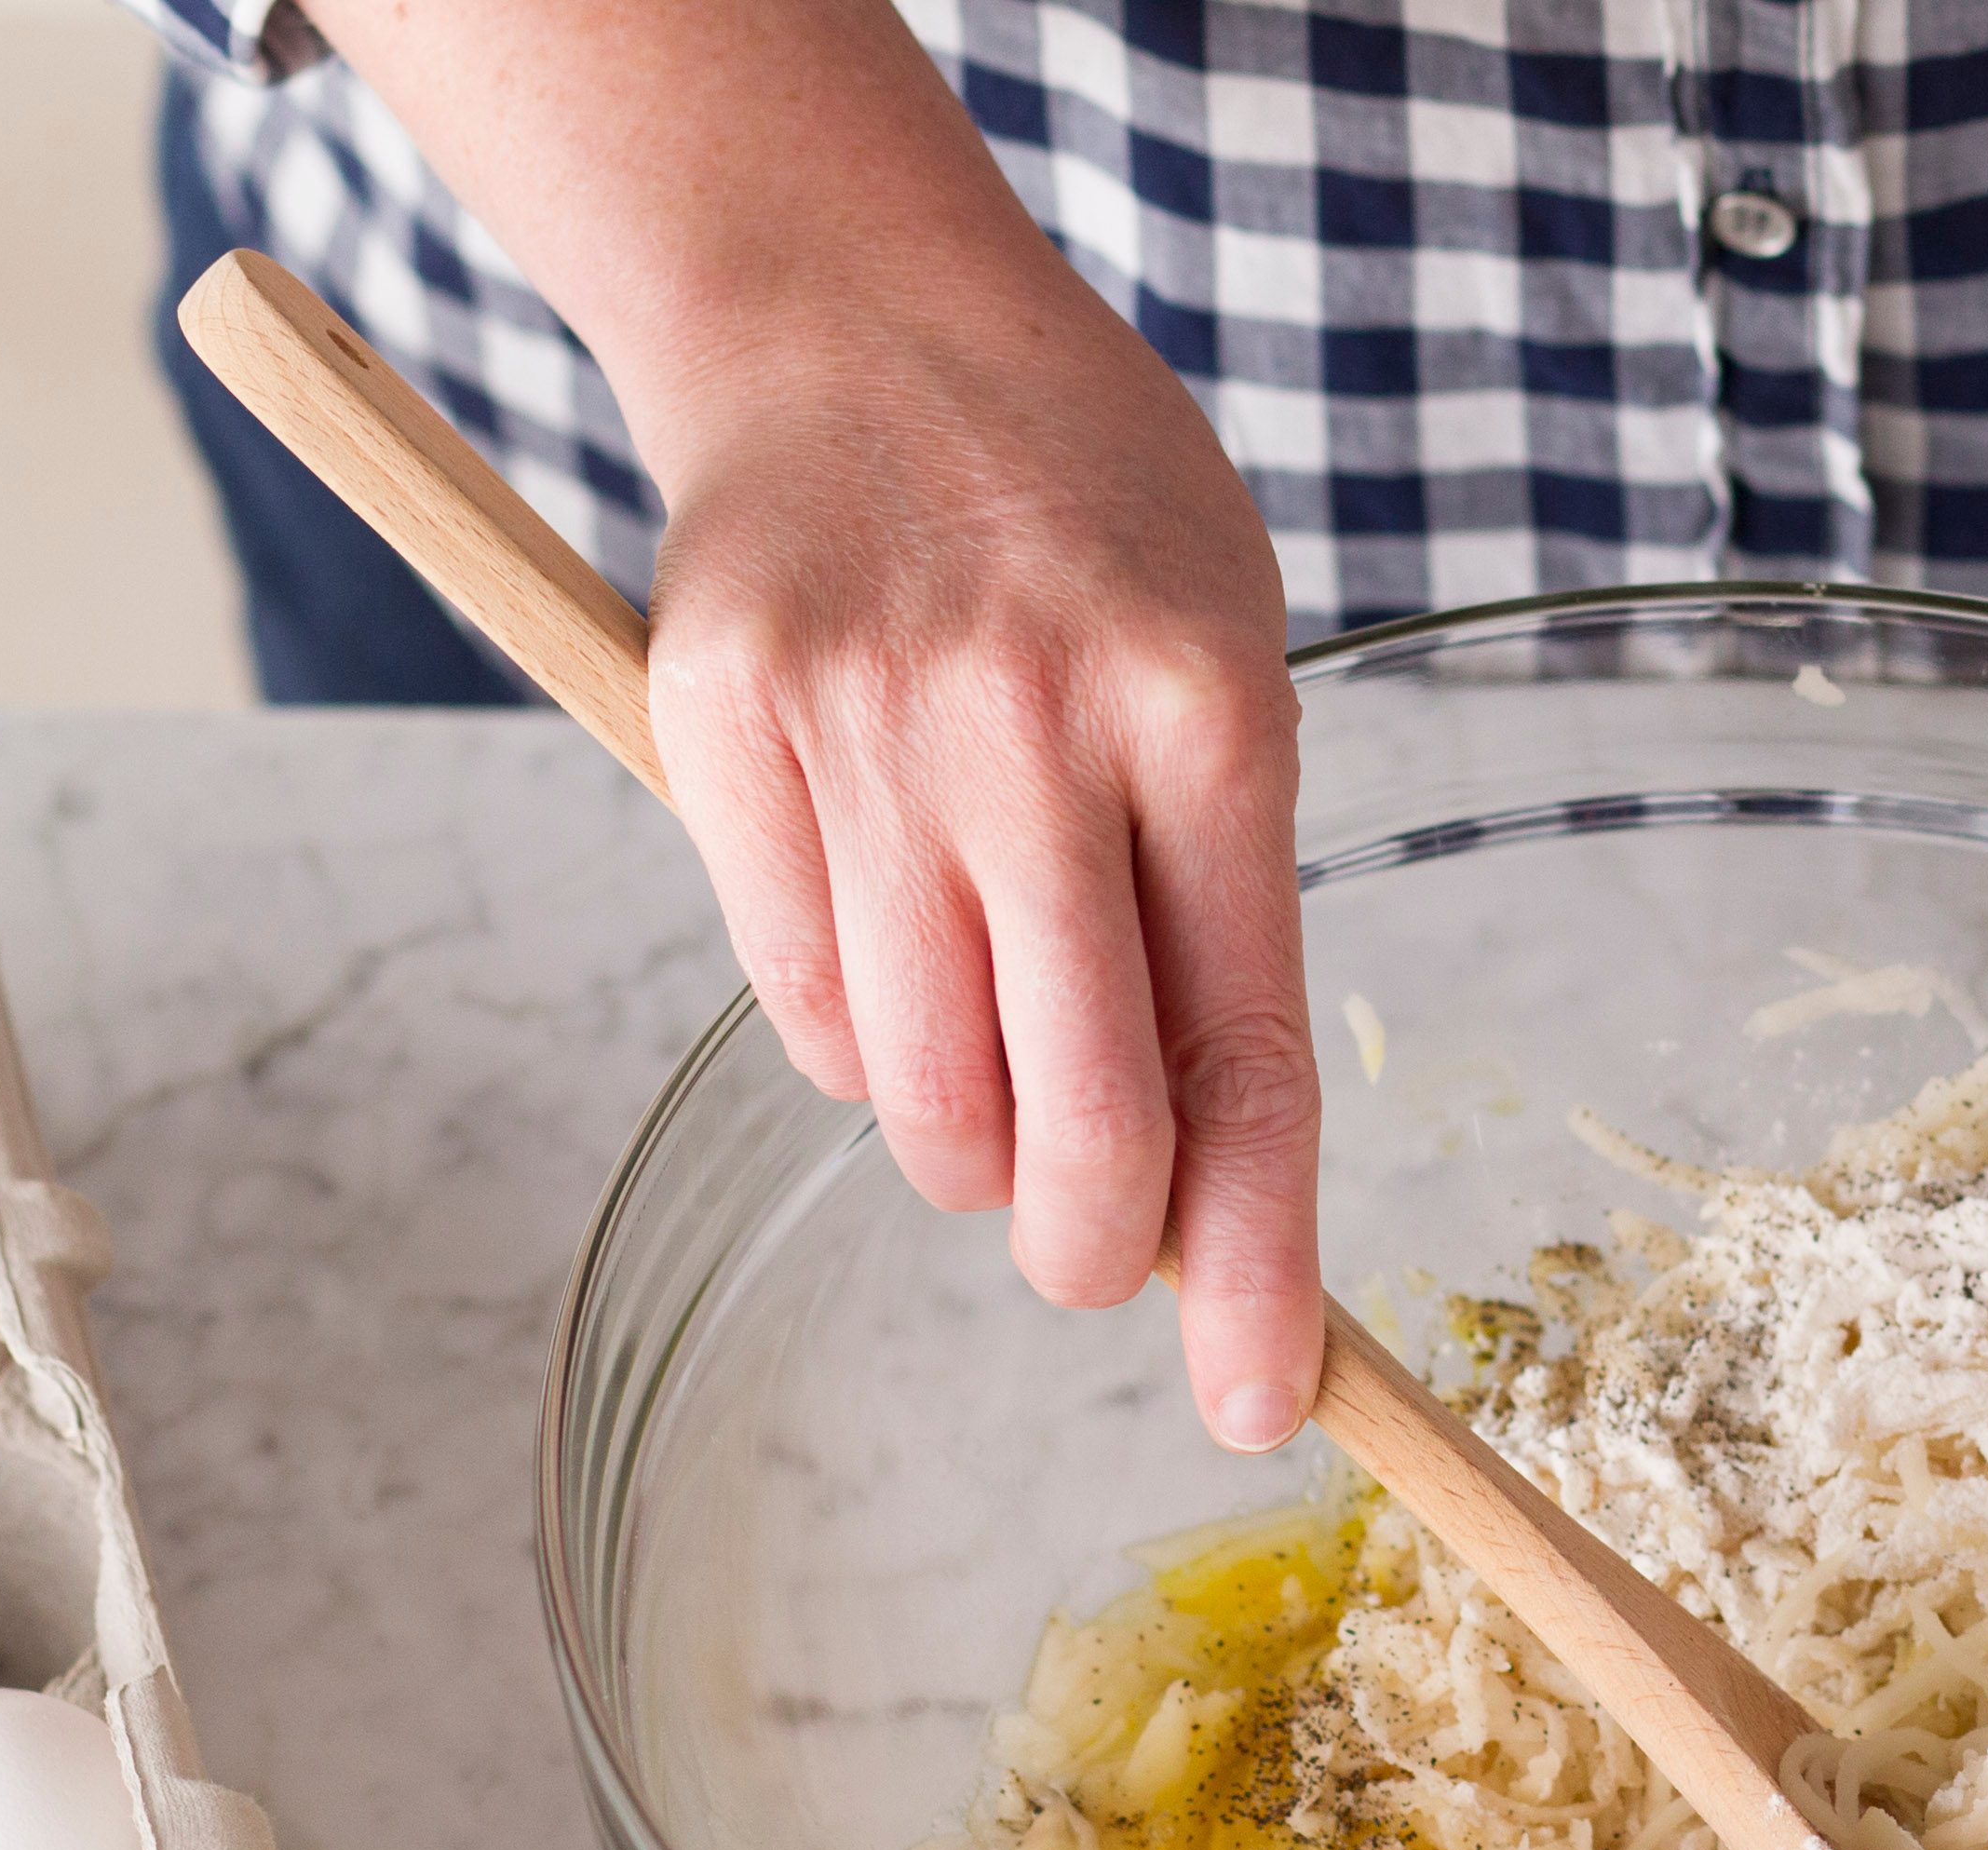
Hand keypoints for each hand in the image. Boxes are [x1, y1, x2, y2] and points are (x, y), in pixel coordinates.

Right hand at [636, 265, 1321, 1442]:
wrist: (855, 311)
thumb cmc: (1082, 516)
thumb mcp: (1222, 662)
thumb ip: (1218, 908)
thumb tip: (1206, 1192)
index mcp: (1204, 715)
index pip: (1242, 1060)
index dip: (1261, 1264)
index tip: (1269, 1401)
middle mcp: (1031, 730)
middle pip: (1069, 1124)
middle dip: (1093, 1251)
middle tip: (1097, 1255)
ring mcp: (861, 731)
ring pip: (917, 1102)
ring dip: (967, 1140)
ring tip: (990, 1026)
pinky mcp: (718, 732)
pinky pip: (798, 1011)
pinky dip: (858, 1042)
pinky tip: (888, 936)